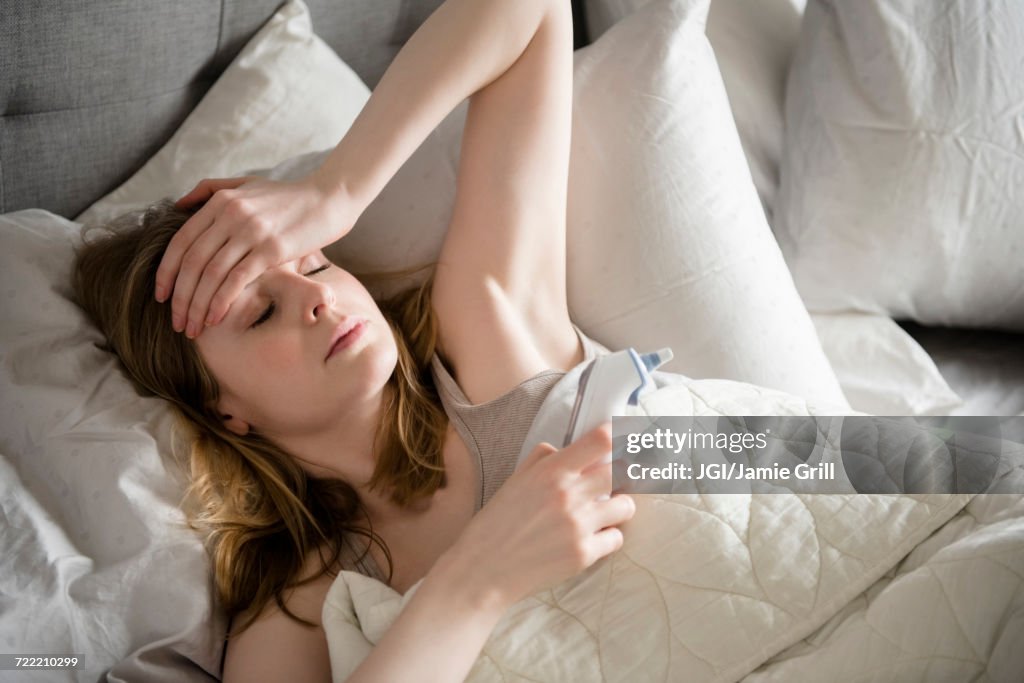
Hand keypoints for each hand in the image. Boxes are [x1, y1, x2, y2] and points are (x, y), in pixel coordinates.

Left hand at [154, 174, 357, 337]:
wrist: (329, 198)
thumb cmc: (289, 196)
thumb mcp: (246, 184)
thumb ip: (211, 190)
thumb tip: (179, 204)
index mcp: (220, 201)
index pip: (181, 241)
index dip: (166, 272)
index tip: (161, 296)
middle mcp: (231, 214)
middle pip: (192, 263)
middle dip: (180, 298)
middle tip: (176, 322)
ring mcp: (251, 231)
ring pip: (211, 275)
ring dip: (198, 306)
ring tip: (193, 328)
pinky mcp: (272, 249)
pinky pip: (237, 280)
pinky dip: (221, 302)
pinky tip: (215, 319)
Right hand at [442, 422, 635, 607]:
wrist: (484, 569)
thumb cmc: (496, 523)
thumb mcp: (515, 480)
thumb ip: (542, 459)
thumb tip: (566, 448)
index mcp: (551, 471)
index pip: (601, 440)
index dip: (618, 435)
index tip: (623, 438)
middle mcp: (569, 495)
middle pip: (621, 471)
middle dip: (622, 475)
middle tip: (613, 482)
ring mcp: (579, 525)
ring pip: (625, 506)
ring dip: (618, 507)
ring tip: (603, 513)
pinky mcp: (584, 554)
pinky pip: (616, 538)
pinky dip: (607, 538)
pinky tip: (591, 538)